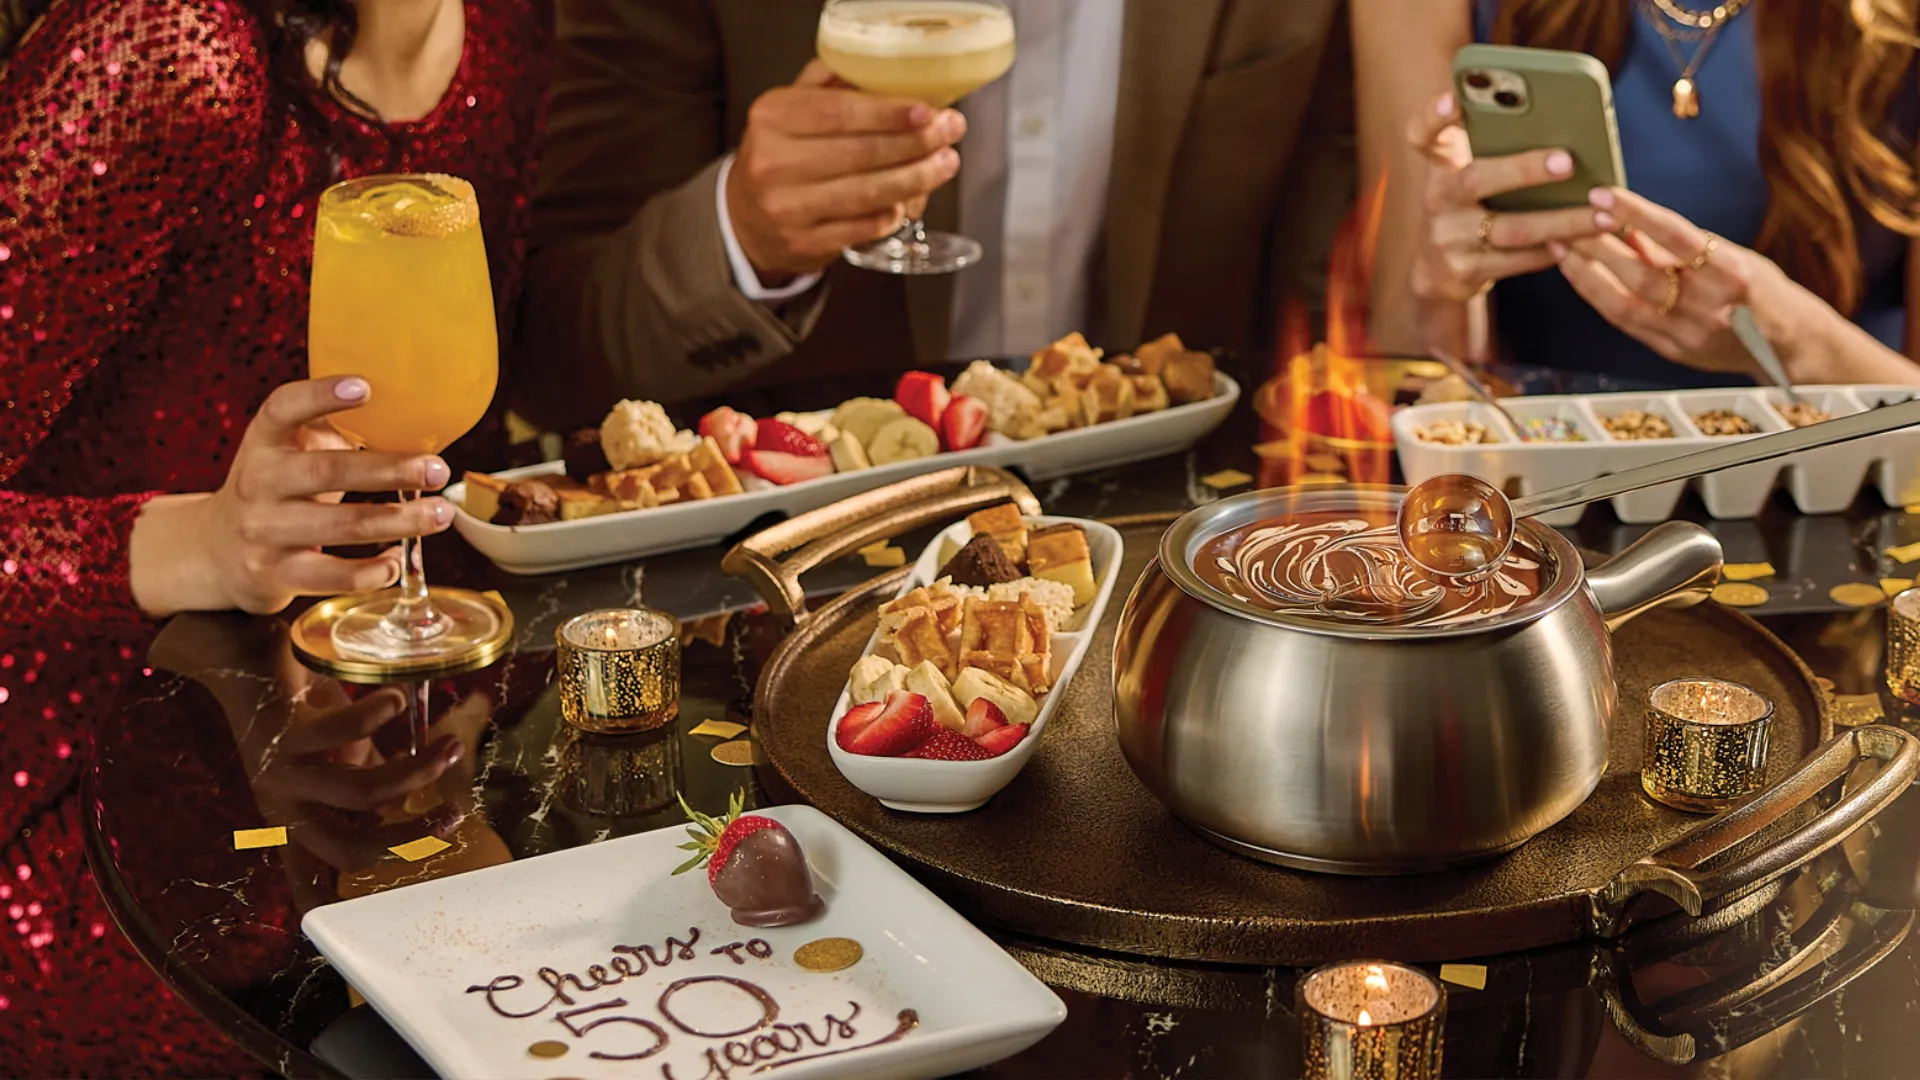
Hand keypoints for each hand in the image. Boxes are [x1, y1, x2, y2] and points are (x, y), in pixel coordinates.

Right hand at [130, 375, 455, 616]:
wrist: (218, 550)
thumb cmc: (279, 490)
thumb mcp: (292, 452)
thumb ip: (335, 433)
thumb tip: (418, 420)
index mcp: (265, 441)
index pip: (284, 408)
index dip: (321, 396)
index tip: (365, 386)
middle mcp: (258, 481)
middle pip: (329, 471)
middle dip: (391, 470)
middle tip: (436, 469)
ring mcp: (265, 530)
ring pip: (343, 526)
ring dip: (400, 521)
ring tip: (440, 513)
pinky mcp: (276, 573)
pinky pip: (336, 576)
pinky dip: (376, 571)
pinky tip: (398, 560)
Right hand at [727, 59, 964, 280]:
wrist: (746, 217)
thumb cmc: (781, 153)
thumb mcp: (791, 107)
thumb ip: (830, 82)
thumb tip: (890, 70)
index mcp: (772, 117)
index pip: (840, 112)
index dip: (890, 113)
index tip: (929, 111)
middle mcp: (774, 162)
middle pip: (860, 153)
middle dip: (915, 143)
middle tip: (950, 133)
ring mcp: (787, 208)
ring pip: (867, 193)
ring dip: (915, 179)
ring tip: (945, 164)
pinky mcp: (804, 243)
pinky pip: (863, 227)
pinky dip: (893, 212)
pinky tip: (912, 198)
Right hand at [1407, 92, 1609, 302]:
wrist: (1437, 271)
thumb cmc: (1469, 205)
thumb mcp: (1466, 172)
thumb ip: (1494, 146)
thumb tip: (1564, 123)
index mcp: (1439, 164)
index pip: (1421, 135)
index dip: (1433, 117)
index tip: (1453, 98)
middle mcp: (1437, 198)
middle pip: (1476, 178)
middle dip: (1524, 169)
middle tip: (1568, 162)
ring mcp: (1448, 238)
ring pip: (1512, 229)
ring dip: (1562, 221)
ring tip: (1603, 215)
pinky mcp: (1465, 271)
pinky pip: (1519, 261)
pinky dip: (1554, 251)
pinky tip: (1584, 242)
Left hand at [1551, 188, 1793, 374]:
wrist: (1790, 346)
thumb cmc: (1760, 290)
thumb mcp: (1731, 256)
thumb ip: (1678, 246)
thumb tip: (1626, 222)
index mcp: (1733, 273)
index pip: (1677, 237)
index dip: (1637, 215)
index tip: (1602, 194)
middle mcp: (1711, 307)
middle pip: (1641, 275)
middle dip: (1597, 247)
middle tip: (1565, 221)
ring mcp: (1689, 335)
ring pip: (1624, 304)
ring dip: (1586, 274)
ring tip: (1560, 247)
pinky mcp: (1674, 352)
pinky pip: (1626, 322)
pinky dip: (1599, 297)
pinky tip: (1579, 276)